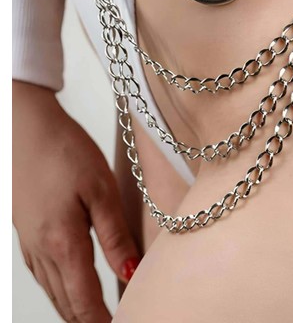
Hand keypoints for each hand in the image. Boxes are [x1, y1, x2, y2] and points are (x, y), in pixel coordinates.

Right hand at [13, 81, 140, 321]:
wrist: (24, 126)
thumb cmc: (65, 151)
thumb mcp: (100, 189)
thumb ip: (115, 235)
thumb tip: (131, 274)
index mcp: (63, 243)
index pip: (86, 302)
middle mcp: (41, 251)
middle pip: (67, 304)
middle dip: (89, 322)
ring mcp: (29, 242)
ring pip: (52, 292)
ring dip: (74, 310)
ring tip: (96, 317)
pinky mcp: (24, 231)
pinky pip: (42, 274)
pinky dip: (59, 290)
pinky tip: (69, 286)